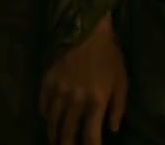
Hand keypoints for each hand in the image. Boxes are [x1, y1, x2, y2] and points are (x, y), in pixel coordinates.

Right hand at [38, 13, 127, 144]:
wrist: (89, 30)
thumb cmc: (110, 56)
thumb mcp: (122, 82)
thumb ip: (118, 108)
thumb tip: (112, 130)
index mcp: (96, 102)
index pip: (91, 136)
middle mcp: (76, 100)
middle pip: (68, 132)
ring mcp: (60, 91)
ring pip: (52, 121)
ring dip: (53, 133)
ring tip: (54, 140)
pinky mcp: (48, 80)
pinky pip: (42, 103)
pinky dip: (44, 113)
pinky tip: (47, 117)